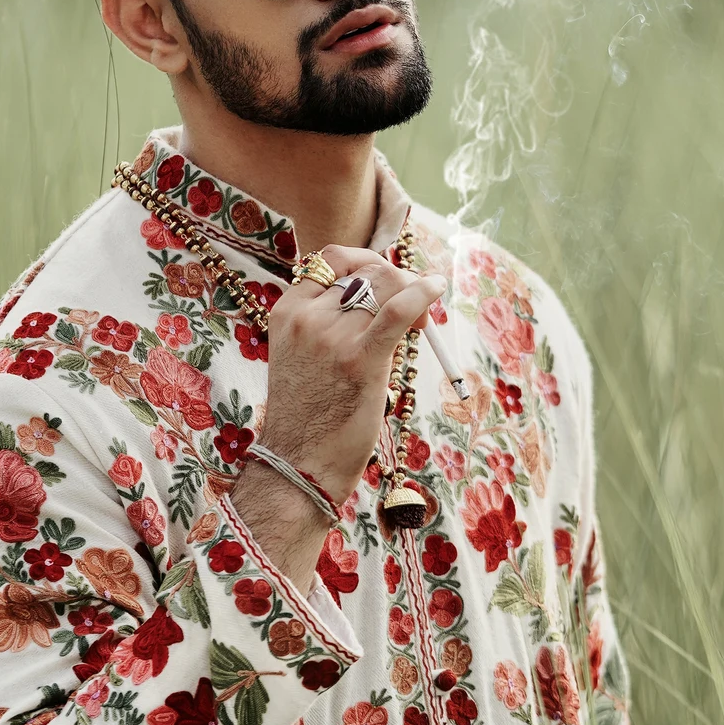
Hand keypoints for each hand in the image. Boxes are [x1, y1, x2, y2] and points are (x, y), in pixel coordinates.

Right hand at [258, 245, 445, 503]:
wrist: (297, 464)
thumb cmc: (308, 416)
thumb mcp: (303, 355)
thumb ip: (328, 323)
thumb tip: (382, 296)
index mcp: (288, 311)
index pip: (331, 260)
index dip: (367, 263)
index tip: (385, 285)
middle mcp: (307, 316)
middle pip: (367, 270)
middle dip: (397, 280)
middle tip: (413, 313)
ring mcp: (331, 336)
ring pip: (387, 284)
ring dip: (413, 291)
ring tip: (421, 321)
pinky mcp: (360, 359)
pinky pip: (398, 308)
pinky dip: (423, 292)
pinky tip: (436, 289)